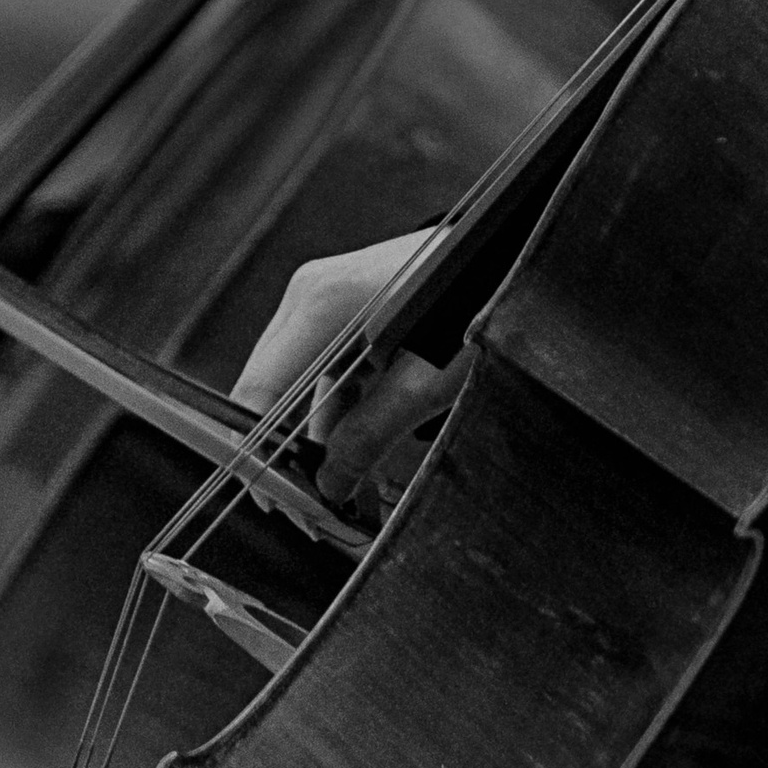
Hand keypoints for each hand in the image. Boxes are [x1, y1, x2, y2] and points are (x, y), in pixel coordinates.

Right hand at [235, 229, 458, 511]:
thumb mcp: (429, 384)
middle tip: (311, 511)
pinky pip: (323, 372)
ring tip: (342, 495)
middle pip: (271, 390)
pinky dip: (335, 415)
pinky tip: (354, 457)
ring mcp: (325, 300)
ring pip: (298, 385)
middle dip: (287, 454)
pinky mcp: (344, 311)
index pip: (259, 391)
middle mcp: (310, 296)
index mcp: (322, 305)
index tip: (275, 501)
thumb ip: (370, 436)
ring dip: (315, 439)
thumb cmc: (480, 300)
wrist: (509, 256)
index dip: (258, 453)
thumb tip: (330, 487)